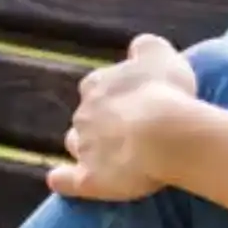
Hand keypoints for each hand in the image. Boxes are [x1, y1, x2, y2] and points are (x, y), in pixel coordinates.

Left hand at [49, 34, 197, 201]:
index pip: (97, 84)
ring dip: (87, 146)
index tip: (134, 98)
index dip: (115, 91)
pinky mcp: (88, 178)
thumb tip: (137, 47)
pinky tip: (60, 179)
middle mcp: (83, 113)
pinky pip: (66, 180)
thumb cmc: (166, 91)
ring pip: (76, 143)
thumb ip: (146, 48)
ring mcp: (84, 147)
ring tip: (112, 152)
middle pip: (86, 115)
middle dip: (102, 120)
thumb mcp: (162, 55)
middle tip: (132, 127)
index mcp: (97, 83)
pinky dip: (62, 179)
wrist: (165, 134)